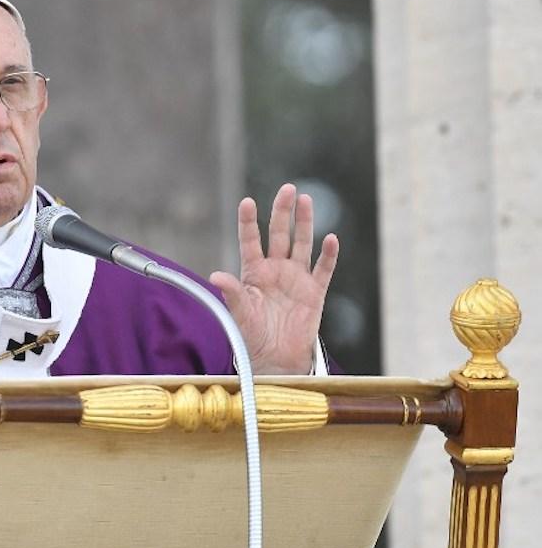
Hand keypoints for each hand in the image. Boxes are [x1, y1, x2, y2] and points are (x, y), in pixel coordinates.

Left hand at [209, 183, 338, 373]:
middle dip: (282, 212)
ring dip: (305, 223)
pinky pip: (323, 269)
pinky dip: (328, 254)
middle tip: (287, 189)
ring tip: (306, 200)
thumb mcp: (239, 314)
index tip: (247, 202)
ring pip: (302, 244)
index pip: (250, 241)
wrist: (276, 359)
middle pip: (279, 234)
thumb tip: (216, 276)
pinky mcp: (315, 291)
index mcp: (253, 272)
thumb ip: (231, 293)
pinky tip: (331, 238)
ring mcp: (296, 278)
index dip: (249, 222)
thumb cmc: (252, 336)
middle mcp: (275, 270)